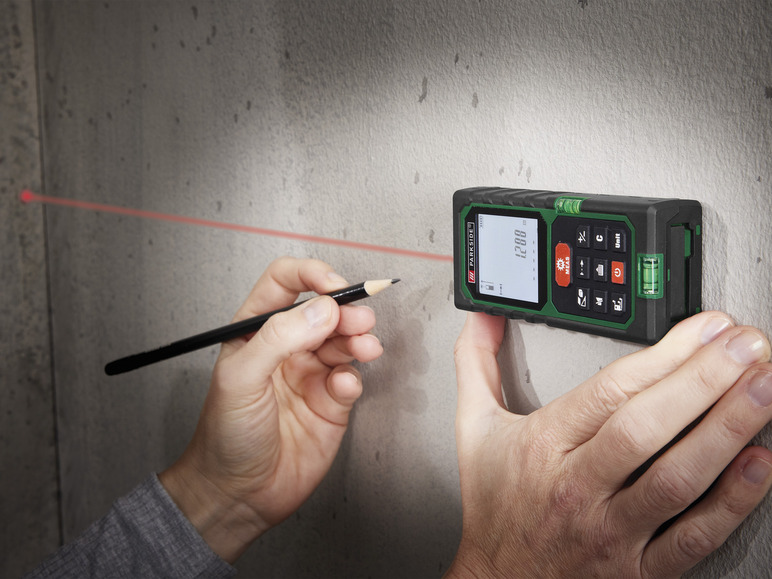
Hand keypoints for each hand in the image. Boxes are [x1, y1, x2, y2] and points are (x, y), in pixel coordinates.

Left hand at [159, 257, 382, 562]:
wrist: (239, 494)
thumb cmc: (225, 436)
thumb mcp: (241, 378)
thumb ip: (279, 338)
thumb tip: (321, 309)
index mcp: (256, 330)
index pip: (285, 283)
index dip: (311, 275)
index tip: (334, 285)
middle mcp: (286, 347)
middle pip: (324, 310)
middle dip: (346, 310)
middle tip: (359, 320)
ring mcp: (310, 373)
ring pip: (343, 341)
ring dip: (358, 339)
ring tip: (365, 346)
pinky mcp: (331, 402)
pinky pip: (351, 378)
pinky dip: (354, 378)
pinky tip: (344, 387)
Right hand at [449, 311, 771, 577]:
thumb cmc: (494, 505)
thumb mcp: (474, 428)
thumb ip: (476, 365)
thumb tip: (481, 320)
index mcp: (543, 445)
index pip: (608, 392)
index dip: (662, 355)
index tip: (704, 327)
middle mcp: (578, 486)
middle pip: (647, 427)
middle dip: (703, 380)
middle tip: (748, 346)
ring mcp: (612, 530)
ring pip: (677, 478)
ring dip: (727, 430)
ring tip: (764, 388)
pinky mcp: (639, 568)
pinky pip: (693, 537)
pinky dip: (732, 502)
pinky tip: (759, 463)